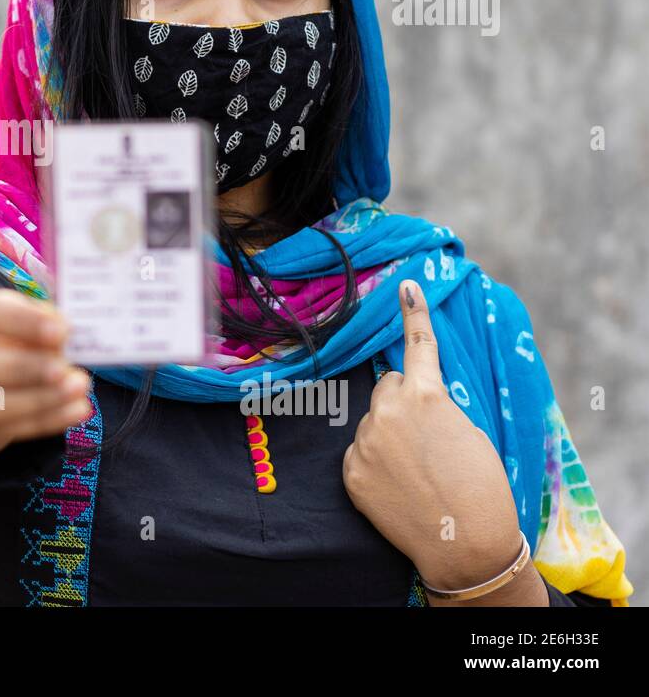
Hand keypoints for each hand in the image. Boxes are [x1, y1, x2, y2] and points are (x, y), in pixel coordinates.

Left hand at [342, 279, 521, 590]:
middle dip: (405, 403)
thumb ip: (438, 407)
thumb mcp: (469, 433)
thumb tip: (416, 400)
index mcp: (425, 395)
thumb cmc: (480, 487)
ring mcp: (364, 441)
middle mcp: (387, 410)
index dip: (414, 314)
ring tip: (418, 472)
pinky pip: (361, 453)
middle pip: (390, 388)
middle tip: (430, 439)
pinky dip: (376, 464)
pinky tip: (399, 487)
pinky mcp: (350, 470)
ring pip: (374, 422)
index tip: (406, 285)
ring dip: (390, 436)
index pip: (418, 346)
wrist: (464, 544)